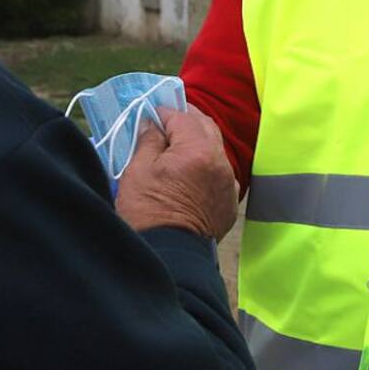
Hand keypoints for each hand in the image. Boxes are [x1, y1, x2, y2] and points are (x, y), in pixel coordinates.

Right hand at [116, 105, 239, 240]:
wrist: (170, 256)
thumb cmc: (148, 213)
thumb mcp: (138, 171)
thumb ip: (148, 141)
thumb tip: (153, 125)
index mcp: (197, 151)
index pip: (183, 117)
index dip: (165, 113)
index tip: (151, 115)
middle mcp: (220, 163)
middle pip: (205, 126)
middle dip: (185, 120)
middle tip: (166, 122)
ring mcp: (228, 183)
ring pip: (215, 149)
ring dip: (198, 141)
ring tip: (176, 147)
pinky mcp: (229, 202)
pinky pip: (220, 172)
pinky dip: (206, 165)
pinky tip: (190, 171)